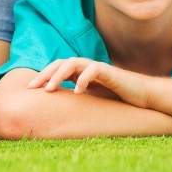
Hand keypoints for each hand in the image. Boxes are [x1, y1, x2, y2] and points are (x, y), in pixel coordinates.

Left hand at [28, 58, 149, 107]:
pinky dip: (84, 79)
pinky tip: (78, 92)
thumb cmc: (116, 97)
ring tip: (50, 89)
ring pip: (73, 62)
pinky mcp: (109, 72)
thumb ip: (76, 98)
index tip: (30, 88)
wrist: (141, 94)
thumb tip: (56, 109)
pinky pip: (93, 70)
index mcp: (81, 72)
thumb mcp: (91, 98)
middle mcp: (87, 67)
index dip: (43, 75)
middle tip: (33, 87)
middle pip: (61, 62)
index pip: (58, 67)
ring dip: (59, 75)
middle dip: (45, 73)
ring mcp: (98, 67)